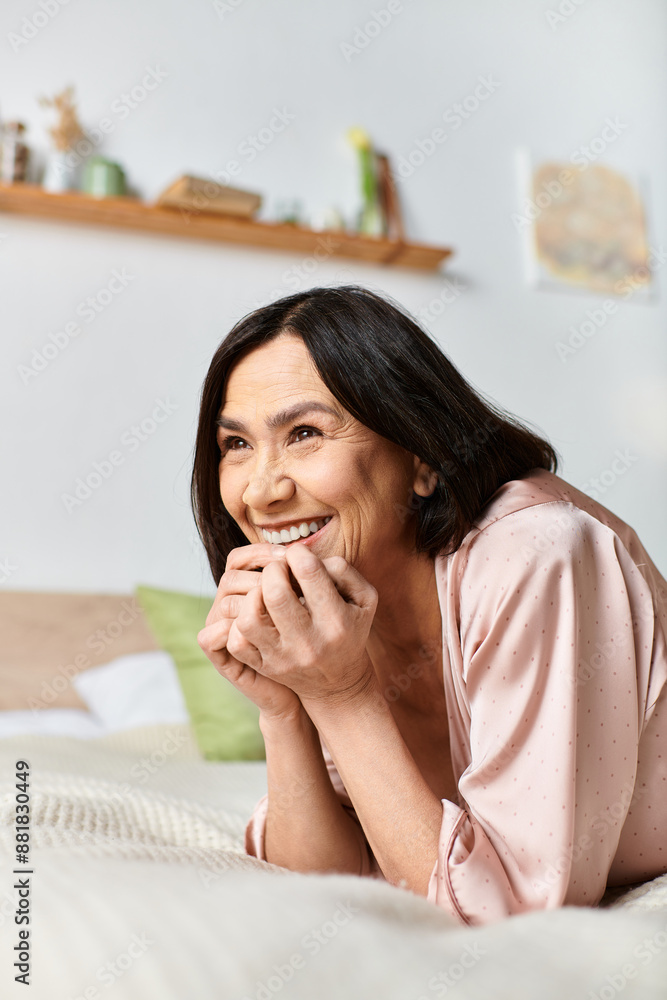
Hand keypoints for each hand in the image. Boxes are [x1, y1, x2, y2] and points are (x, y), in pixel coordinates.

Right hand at [197, 543, 302, 722]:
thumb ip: (300, 582)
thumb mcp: (307, 608)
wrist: (301, 688)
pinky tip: (263, 633)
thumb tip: (302, 556)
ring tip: (280, 610)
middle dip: (263, 577)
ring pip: (224, 604)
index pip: (240, 558)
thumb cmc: (307, 641)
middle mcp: (229, 604)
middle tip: (290, 584)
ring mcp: (221, 629)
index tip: (292, 557)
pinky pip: (210, 637)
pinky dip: (231, 632)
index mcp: (247, 588)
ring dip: (252, 604)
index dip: (263, 554)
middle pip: (231, 577)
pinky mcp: (219, 655)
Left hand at [227, 542, 377, 708]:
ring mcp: (283, 657)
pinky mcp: (265, 667)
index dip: (297, 553)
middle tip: (278, 569)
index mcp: (337, 621)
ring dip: (253, 595)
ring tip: (264, 592)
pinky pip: (237, 642)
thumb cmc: (350, 629)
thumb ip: (342, 570)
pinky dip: (237, 622)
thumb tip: (307, 557)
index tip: (296, 555)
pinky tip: (254, 613)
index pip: (308, 572)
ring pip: (250, 618)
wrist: (339, 684)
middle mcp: (309, 642)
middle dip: (273, 569)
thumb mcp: (364, 599)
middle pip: (275, 593)